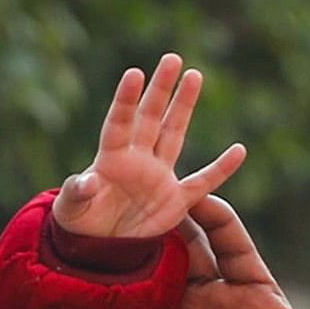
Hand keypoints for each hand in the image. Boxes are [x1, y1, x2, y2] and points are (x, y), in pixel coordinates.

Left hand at [41, 194, 309, 308]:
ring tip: (149, 185)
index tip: (79, 229)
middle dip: (137, 227)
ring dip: (175, 213)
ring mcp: (222, 298)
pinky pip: (234, 244)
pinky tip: (194, 197)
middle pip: (158, 256)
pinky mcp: (256, 290)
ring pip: (195, 242)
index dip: (105, 258)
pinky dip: (218, 217)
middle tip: (113, 194)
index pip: (125, 284)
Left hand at [51, 54, 248, 242]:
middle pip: (151, 117)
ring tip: (194, 74)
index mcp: (111, 159)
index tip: (135, 73)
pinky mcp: (175, 201)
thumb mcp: (70, 210)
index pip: (120, 123)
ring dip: (183, 107)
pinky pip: (203, 182)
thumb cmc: (79, 224)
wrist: (99, 250)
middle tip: (172, 58)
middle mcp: (137, 160)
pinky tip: (239, 150)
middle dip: (161, 89)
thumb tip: (88, 181)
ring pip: (174, 134)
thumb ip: (77, 193)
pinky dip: (221, 169)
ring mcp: (158, 177)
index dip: (126, 100)